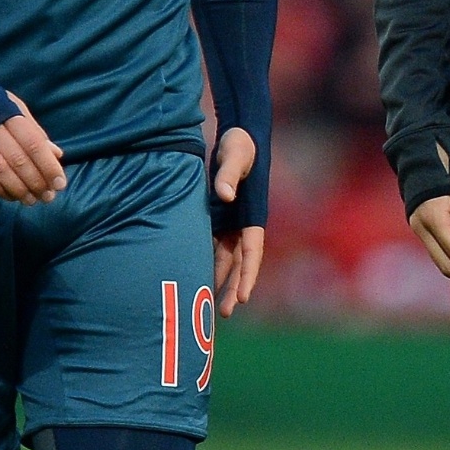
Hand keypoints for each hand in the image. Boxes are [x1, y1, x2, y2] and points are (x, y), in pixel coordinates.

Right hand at [0, 93, 65, 203]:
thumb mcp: (14, 107)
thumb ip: (35, 131)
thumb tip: (57, 154)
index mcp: (9, 113)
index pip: (33, 143)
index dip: (48, 165)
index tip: (61, 183)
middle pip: (18, 159)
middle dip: (36, 181)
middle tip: (49, 197)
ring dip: (18, 189)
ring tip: (32, 200)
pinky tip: (12, 197)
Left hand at [211, 128, 262, 315]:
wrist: (237, 135)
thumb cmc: (239, 144)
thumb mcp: (234, 156)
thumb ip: (227, 175)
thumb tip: (225, 195)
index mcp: (252, 214)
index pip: (251, 252)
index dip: (248, 276)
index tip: (244, 298)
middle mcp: (243, 224)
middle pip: (239, 263)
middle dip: (234, 288)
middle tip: (227, 313)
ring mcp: (230, 223)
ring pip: (225, 259)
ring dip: (220, 281)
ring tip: (212, 308)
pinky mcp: (218, 218)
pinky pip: (212, 246)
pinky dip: (207, 263)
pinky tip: (196, 279)